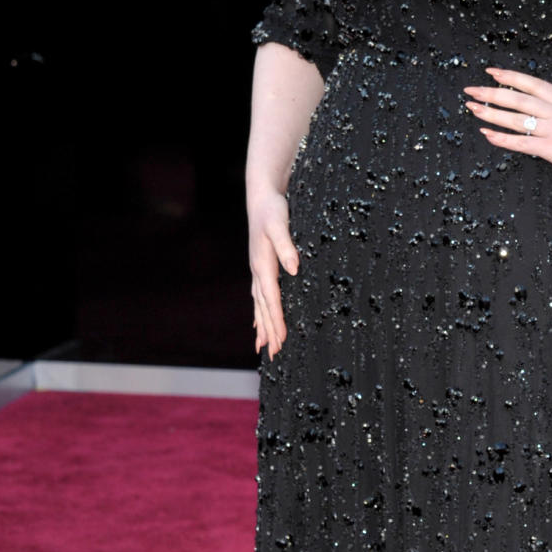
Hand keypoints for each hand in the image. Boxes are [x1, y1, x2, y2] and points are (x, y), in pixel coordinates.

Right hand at [248, 187, 298, 358]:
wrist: (261, 196)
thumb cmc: (273, 209)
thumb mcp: (280, 224)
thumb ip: (287, 246)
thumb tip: (293, 269)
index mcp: (263, 264)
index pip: (272, 299)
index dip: (277, 320)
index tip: (283, 340)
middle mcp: (257, 271)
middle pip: (264, 307)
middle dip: (270, 331)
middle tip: (275, 355)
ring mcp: (257, 270)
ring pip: (259, 305)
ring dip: (263, 326)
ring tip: (263, 348)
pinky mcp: (260, 267)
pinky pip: (259, 296)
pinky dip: (259, 312)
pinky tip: (258, 325)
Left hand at [463, 66, 551, 184]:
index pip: (533, 84)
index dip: (512, 77)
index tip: (493, 72)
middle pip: (518, 98)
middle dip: (492, 93)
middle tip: (471, 90)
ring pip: (515, 118)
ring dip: (491, 113)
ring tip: (472, 108)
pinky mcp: (551, 148)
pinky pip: (521, 142)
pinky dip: (503, 138)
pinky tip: (487, 135)